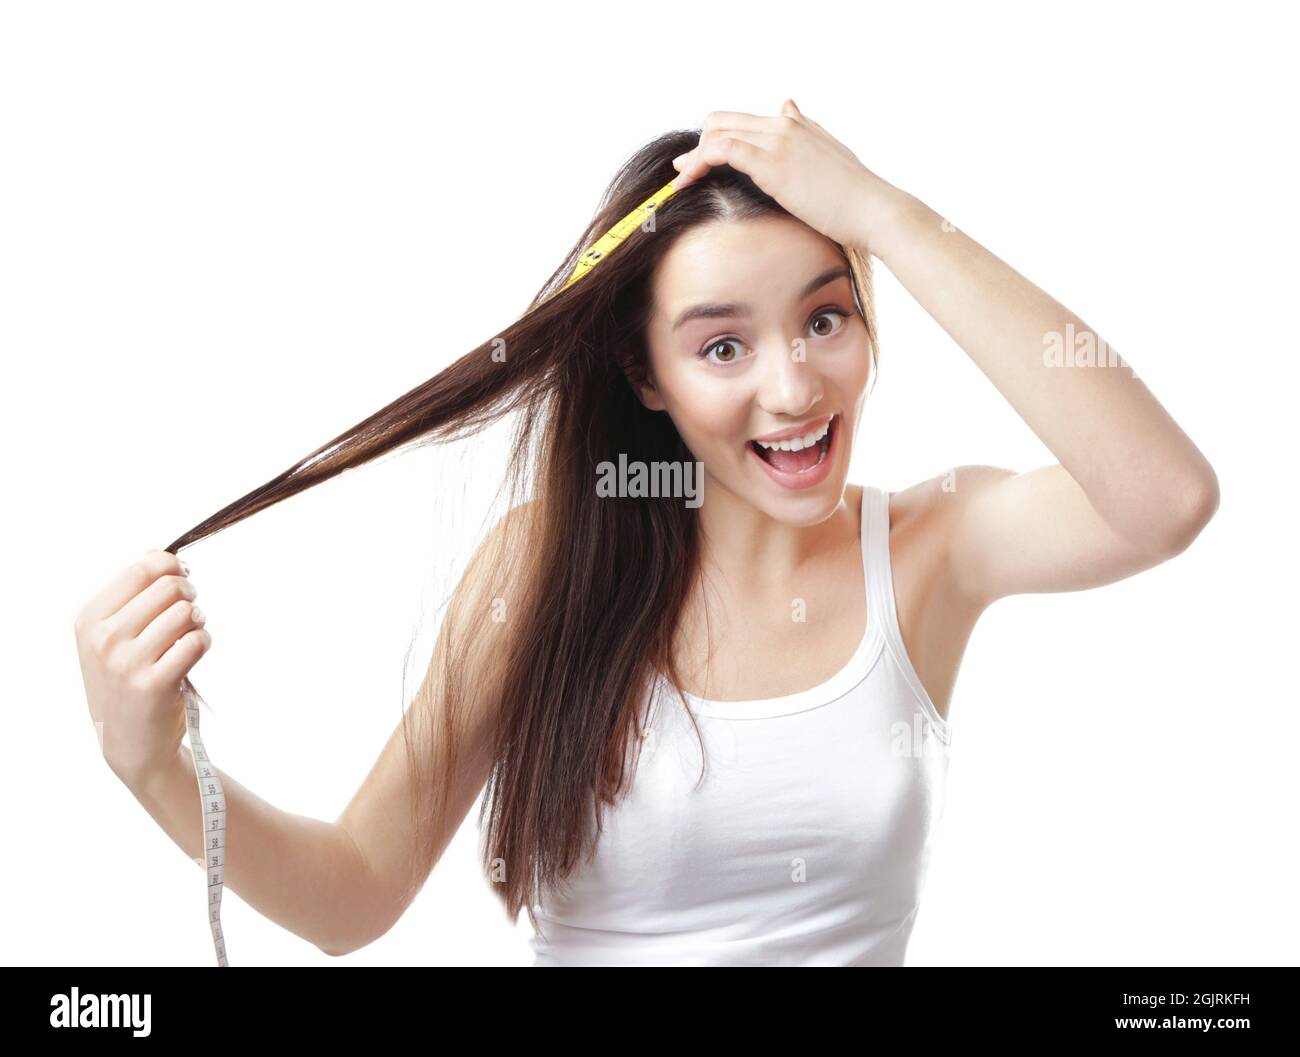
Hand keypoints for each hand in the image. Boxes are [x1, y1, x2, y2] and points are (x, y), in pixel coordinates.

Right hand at [74, 549, 210, 785]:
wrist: (129, 741)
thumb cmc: (126, 679)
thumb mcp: (111, 637)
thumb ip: (133, 595)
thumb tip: (162, 554)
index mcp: (89, 619)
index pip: (142, 568)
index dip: (172, 566)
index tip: (182, 576)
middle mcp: (103, 639)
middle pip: (168, 586)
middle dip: (189, 593)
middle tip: (189, 611)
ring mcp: (127, 662)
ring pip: (186, 613)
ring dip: (198, 620)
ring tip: (189, 633)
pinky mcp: (155, 684)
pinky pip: (197, 642)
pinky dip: (203, 642)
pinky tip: (192, 654)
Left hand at [671, 99, 905, 251]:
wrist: (874, 210)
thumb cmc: (855, 197)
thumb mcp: (829, 155)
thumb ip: (806, 132)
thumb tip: (788, 104)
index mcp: (795, 124)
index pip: (742, 120)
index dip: (715, 138)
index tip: (699, 163)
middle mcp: (784, 124)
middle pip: (722, 121)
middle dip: (699, 145)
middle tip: (684, 172)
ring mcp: (778, 140)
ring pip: (716, 133)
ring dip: (692, 158)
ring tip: (679, 182)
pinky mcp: (771, 162)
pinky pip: (721, 151)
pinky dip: (698, 163)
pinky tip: (686, 182)